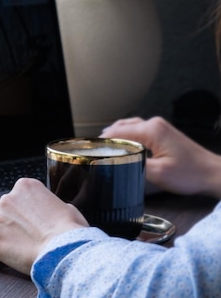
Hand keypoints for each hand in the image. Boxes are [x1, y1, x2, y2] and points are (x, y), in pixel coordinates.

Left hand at [0, 178, 87, 273]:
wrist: (63, 251)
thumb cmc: (70, 232)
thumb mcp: (68, 209)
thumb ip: (52, 206)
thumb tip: (53, 212)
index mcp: (27, 187)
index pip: (18, 193)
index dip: (24, 208)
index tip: (31, 218)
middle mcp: (9, 199)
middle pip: (2, 206)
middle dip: (9, 218)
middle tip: (22, 233)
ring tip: (2, 238)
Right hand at [102, 116, 220, 197]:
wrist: (212, 173)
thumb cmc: (190, 174)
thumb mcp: (158, 174)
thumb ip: (135, 165)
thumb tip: (115, 162)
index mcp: (151, 130)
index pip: (118, 132)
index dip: (102, 140)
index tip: (89, 149)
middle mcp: (154, 124)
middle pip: (122, 126)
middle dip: (107, 136)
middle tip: (94, 150)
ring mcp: (160, 126)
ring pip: (130, 126)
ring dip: (117, 135)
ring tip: (104, 147)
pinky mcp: (163, 132)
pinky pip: (139, 130)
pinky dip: (128, 135)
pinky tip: (123, 145)